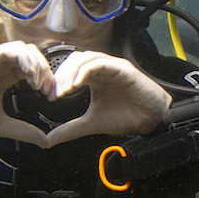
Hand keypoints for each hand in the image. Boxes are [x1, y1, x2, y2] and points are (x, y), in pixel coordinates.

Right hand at [0, 41, 55, 145]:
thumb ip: (23, 131)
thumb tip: (46, 142)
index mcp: (5, 79)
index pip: (34, 70)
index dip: (47, 80)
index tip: (51, 97)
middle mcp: (0, 68)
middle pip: (34, 57)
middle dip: (46, 72)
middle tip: (47, 91)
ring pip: (25, 50)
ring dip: (37, 64)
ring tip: (37, 84)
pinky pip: (10, 49)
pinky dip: (24, 59)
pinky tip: (27, 76)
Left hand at [41, 50, 171, 146]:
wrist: (149, 121)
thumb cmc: (126, 117)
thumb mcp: (92, 123)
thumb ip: (70, 129)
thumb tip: (49, 140)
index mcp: (95, 77)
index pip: (70, 68)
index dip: (58, 79)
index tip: (51, 97)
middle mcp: (103, 69)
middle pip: (75, 59)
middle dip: (61, 75)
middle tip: (55, 93)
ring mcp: (113, 67)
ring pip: (86, 57)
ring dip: (71, 72)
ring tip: (65, 90)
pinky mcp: (123, 69)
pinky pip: (100, 63)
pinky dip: (85, 71)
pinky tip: (77, 85)